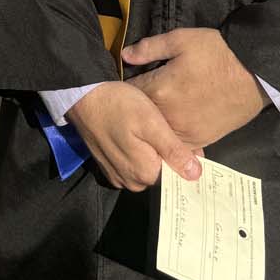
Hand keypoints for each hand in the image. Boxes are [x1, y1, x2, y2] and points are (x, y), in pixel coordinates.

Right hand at [66, 81, 201, 191]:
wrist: (83, 97)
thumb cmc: (119, 106)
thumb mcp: (152, 123)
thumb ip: (173, 150)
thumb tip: (196, 175)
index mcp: (144, 174)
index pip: (176, 177)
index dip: (186, 160)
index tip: (191, 143)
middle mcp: (131, 182)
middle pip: (162, 173)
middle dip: (169, 156)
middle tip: (170, 129)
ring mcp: (118, 176)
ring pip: (147, 169)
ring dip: (154, 154)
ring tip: (155, 130)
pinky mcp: (109, 167)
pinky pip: (133, 165)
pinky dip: (139, 153)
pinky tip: (138, 134)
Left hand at [122, 28, 267, 145]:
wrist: (255, 74)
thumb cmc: (217, 53)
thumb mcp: (181, 39)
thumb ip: (150, 48)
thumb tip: (125, 56)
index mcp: (160, 89)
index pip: (131, 93)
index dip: (127, 87)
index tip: (126, 84)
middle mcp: (169, 117)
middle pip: (142, 117)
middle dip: (138, 108)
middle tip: (138, 100)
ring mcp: (185, 132)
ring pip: (158, 133)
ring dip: (154, 124)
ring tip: (154, 113)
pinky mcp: (201, 141)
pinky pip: (178, 144)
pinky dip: (171, 136)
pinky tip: (171, 126)